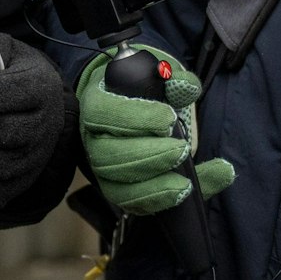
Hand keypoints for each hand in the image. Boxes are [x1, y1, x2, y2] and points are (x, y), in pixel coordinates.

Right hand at [77, 45, 233, 215]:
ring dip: (152, 188)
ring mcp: (100, 166)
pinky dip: (156, 202)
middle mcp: (92, 138)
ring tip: (184, 185)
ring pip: (114, 186)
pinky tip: (179, 195)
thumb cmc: (142, 89)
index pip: (102, 112)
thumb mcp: (156, 76)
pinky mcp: (114, 187)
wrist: (129, 105)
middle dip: (147, 157)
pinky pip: (128, 203)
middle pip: (106, 156)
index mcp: (97, 103)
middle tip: (181, 150)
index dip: (134, 118)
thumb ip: (175, 78)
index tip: (168, 119)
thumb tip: (188, 86)